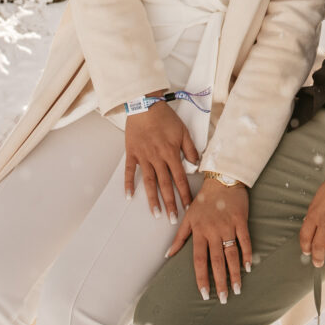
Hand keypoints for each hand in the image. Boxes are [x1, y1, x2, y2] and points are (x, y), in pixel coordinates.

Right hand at [124, 98, 198, 219]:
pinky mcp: (132, 154)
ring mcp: (143, 157)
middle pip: (165, 185)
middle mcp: (157, 158)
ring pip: (149, 182)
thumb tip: (196, 164)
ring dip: (152, 199)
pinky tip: (129, 196)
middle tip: (172, 219)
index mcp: (171, 153)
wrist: (145, 105)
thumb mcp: (183, 130)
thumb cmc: (165, 117)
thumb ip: (190, 148)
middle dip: (170, 203)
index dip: (185, 193)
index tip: (189, 206)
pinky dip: (128, 184)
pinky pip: (129, 171)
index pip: (180, 178)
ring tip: (155, 213)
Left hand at [165, 178, 251, 302]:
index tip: (204, 294)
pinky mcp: (240, 220)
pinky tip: (248, 267)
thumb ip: (179, 237)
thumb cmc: (204, 200)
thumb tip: (167, 255)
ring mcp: (228, 226)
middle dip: (220, 282)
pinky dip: (246, 254)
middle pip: (216, 261)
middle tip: (223, 299)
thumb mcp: (188, 216)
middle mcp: (213, 231)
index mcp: (199, 231)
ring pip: (231, 254)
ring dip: (235, 273)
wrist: (222, 179)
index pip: (199, 260)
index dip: (202, 278)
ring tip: (237, 289)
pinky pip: (244, 241)